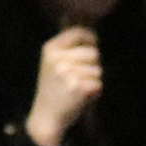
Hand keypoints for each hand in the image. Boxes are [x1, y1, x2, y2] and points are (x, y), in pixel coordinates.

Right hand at [24, 25, 102, 145]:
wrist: (46, 116)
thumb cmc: (54, 88)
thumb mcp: (54, 63)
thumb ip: (70, 47)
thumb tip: (92, 28)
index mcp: (51, 49)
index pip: (79, 33)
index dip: (91, 40)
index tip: (91, 48)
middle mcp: (58, 58)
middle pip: (93, 53)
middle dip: (92, 65)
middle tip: (79, 78)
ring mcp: (67, 72)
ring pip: (97, 70)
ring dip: (93, 80)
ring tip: (78, 88)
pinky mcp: (78, 87)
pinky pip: (98, 84)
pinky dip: (94, 92)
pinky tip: (81, 97)